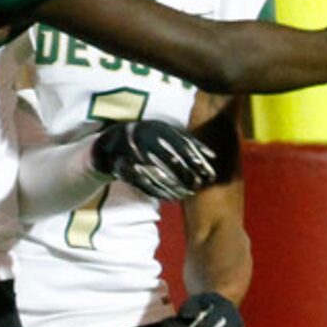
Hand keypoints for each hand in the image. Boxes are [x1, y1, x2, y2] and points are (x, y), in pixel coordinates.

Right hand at [91, 119, 218, 201]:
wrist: (113, 142)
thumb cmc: (149, 137)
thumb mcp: (167, 132)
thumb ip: (190, 142)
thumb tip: (214, 156)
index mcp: (157, 128)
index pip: (181, 144)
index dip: (196, 159)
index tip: (208, 173)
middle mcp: (144, 138)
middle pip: (170, 158)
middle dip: (186, 173)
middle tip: (198, 185)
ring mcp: (133, 154)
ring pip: (158, 173)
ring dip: (175, 186)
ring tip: (188, 194)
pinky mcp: (125, 169)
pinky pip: (145, 183)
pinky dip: (160, 192)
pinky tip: (173, 198)